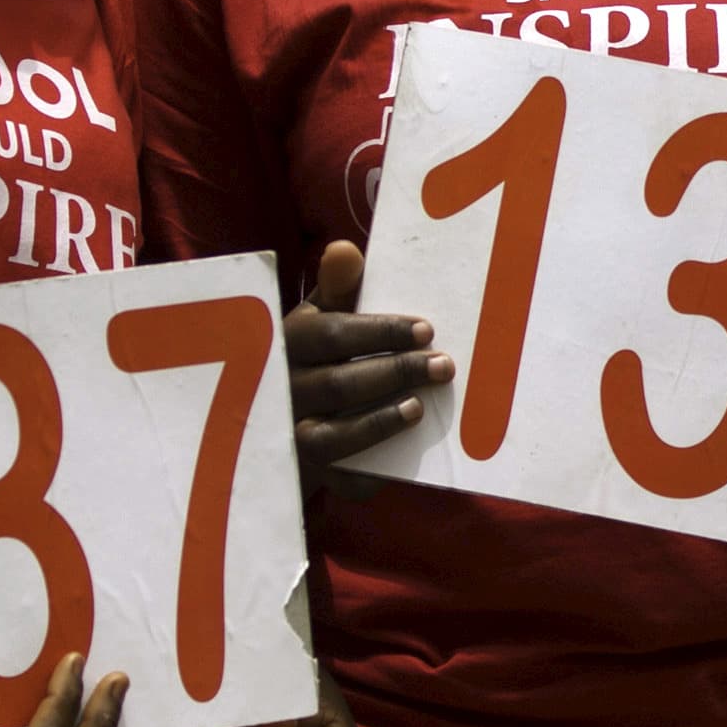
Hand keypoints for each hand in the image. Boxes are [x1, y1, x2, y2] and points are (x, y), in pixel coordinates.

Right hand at [285, 240, 450, 485]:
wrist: (282, 416)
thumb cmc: (316, 354)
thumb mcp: (320, 317)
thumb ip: (337, 287)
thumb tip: (345, 248)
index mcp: (287, 344)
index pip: (332, 335)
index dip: (380, 333)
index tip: (426, 329)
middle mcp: (284, 392)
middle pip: (340, 385)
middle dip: (396, 373)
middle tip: (444, 366)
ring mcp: (291, 436)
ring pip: (334, 436)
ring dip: (380, 422)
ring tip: (420, 407)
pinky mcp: (308, 473)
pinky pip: (339, 478)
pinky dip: (370, 472)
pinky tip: (403, 454)